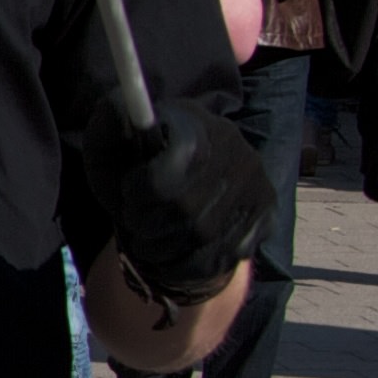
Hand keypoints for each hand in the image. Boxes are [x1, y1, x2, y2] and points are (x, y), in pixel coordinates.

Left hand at [88, 97, 277, 307]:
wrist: (181, 168)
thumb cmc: (138, 152)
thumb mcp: (113, 130)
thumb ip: (112, 121)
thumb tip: (124, 112)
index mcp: (198, 125)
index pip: (166, 176)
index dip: (138, 194)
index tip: (128, 192)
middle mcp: (237, 152)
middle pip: (187, 212)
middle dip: (148, 225)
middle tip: (135, 222)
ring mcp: (257, 185)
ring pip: (205, 238)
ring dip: (164, 249)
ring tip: (148, 241)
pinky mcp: (264, 214)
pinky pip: (225, 255)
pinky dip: (188, 265)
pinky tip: (172, 254)